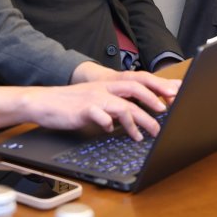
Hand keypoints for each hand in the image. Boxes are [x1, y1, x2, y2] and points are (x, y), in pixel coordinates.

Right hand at [30, 70, 178, 139]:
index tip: (172, 96)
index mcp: (108, 85)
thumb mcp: (96, 102)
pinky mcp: (82, 109)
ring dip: (136, 121)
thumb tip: (134, 117)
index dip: (156, 87)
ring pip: (121, 106)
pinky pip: (100, 115)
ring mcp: (93, 98)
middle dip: (152, 102)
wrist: (43, 102)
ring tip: (143, 135)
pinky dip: (107, 124)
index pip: (138, 81)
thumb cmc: (70, 105)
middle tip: (164, 116)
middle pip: (134, 90)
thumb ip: (114, 106)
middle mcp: (103, 88)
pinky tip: (109, 131)